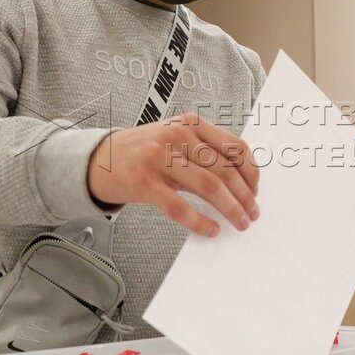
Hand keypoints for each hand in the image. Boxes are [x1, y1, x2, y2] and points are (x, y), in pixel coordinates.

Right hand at [86, 112, 258, 236]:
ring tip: (240, 223)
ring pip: (209, 187)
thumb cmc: (144, 151)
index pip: (235, 147)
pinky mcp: (143, 182)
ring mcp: (159, 157)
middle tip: (253, 214)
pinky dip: (200, 222)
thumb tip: (242, 182)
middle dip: (245, 196)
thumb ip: (204, 152)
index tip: (256, 190)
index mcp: (190, 124)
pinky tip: (212, 230)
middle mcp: (177, 136)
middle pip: (225, 170)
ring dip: (230, 209)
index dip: (251, 172)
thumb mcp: (176, 139)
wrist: (98, 159)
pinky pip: (180, 207)